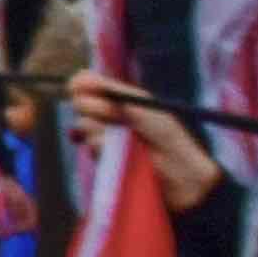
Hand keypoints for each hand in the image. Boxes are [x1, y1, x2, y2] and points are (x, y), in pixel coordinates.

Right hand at [65, 71, 222, 211]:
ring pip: (84, 125)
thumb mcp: (147, 109)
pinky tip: (118, 151)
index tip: (77, 86)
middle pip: (81, 103)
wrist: (180, 176)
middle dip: (91, 106)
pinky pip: (90, 146)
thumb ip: (119, 95)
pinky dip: (102, 146)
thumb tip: (86, 80)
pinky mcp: (102, 157)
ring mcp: (103, 137)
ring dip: (100, 129)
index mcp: (122, 100)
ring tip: (126, 138)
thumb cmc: (170, 138)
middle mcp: (109, 116)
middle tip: (112, 114)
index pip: (91, 84)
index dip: (81, 84)